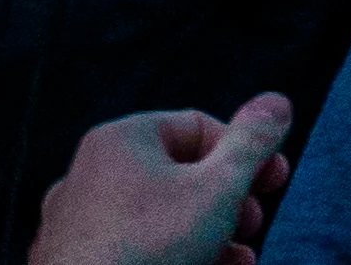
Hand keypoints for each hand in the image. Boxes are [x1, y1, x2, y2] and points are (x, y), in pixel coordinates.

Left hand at [28, 94, 290, 264]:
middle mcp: (90, 173)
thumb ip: (253, 141)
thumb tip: (276, 102)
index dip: (247, 153)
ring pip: (161, 215)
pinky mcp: (74, 259)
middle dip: (230, 201)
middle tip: (253, 226)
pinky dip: (174, 253)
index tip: (274, 184)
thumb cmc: (150, 249)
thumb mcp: (221, 187)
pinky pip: (135, 245)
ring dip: (210, 233)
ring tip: (237, 260)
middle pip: (182, 174)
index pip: (201, 127)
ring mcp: (76, 221)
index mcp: (121, 140)